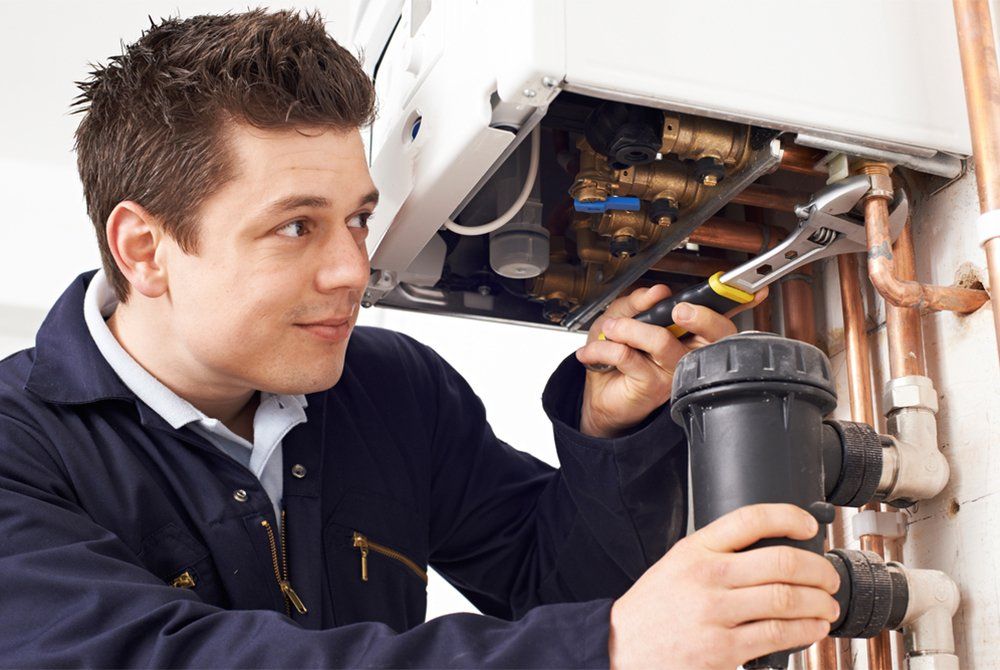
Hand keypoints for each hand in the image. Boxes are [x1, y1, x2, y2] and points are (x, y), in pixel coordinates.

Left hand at [574, 284, 766, 437]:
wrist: (598, 393)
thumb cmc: (615, 356)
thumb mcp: (620, 317)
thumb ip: (638, 302)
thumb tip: (657, 292)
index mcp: (688, 332)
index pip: (720, 317)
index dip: (740, 303)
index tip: (756, 289)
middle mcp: (688, 352)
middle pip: (713, 331)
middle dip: (696, 314)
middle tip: (674, 308)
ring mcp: (674, 370)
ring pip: (662, 340)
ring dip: (629, 328)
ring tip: (612, 328)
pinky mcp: (654, 386)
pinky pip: (630, 357)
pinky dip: (606, 347)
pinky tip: (594, 352)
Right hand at [609, 504, 840, 669]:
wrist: (620, 647)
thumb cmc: (652, 608)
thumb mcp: (676, 565)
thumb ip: (715, 555)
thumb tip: (771, 553)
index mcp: (695, 550)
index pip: (749, 519)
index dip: (788, 517)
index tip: (808, 524)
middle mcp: (706, 576)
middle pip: (781, 562)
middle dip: (818, 569)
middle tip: (828, 577)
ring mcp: (714, 614)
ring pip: (786, 599)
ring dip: (819, 603)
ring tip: (827, 606)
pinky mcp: (722, 650)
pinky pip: (777, 635)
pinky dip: (805, 631)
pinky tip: (812, 628)